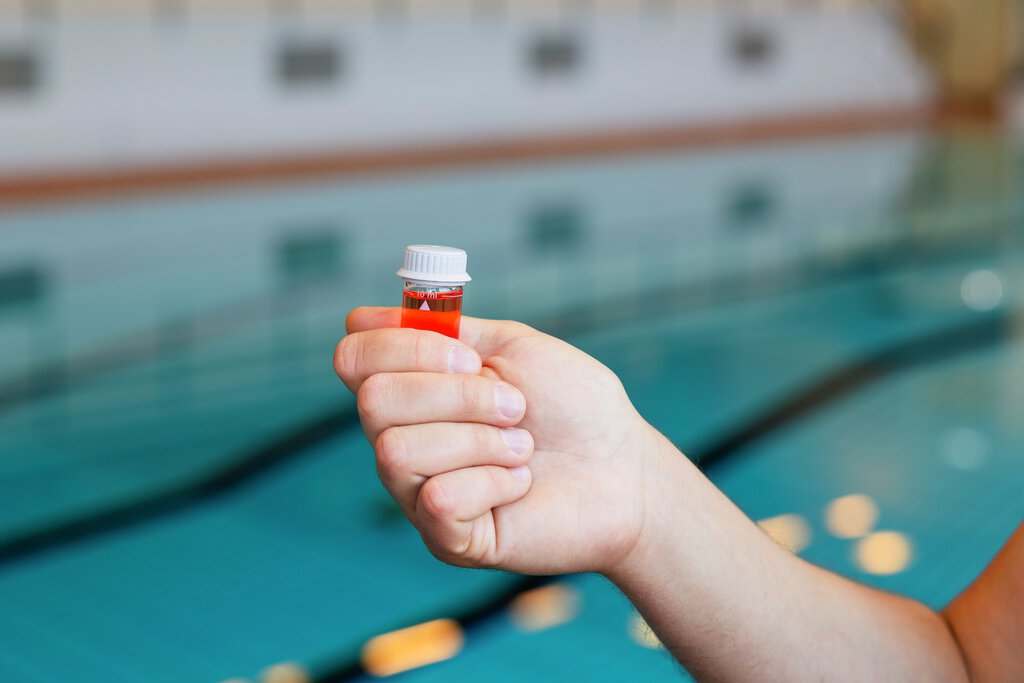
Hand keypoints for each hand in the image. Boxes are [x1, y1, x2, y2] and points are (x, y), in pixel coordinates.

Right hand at [334, 307, 665, 574]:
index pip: (353, 358)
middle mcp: (403, 438)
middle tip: (514, 405)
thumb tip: (356, 315)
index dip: (404, 347)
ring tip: (523, 445)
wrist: (626, 468)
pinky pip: (439, 500)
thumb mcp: (512, 347)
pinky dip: (494, 482)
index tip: (470, 357)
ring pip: (399, 452)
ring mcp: (419, 492)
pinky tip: (520, 484)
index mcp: (414, 388)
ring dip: (480, 439)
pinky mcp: (447, 537)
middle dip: (457, 395)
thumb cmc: (575, 406)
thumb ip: (441, 330)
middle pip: (373, 401)